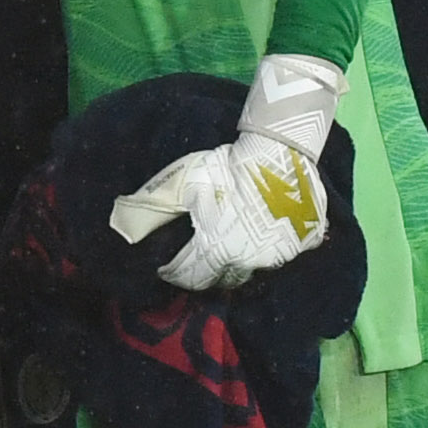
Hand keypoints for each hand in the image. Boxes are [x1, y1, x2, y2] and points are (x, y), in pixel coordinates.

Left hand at [104, 53, 346, 292]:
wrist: (280, 148)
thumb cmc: (226, 168)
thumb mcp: (183, 183)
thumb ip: (153, 208)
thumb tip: (121, 228)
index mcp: (219, 250)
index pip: (189, 277)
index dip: (173, 272)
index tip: (166, 266)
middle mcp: (251, 262)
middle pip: (223, 278)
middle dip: (207, 271)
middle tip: (198, 258)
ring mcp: (282, 255)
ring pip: (255, 269)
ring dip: (240, 261)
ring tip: (231, 245)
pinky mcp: (306, 243)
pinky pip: (285, 253)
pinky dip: (272, 247)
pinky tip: (264, 233)